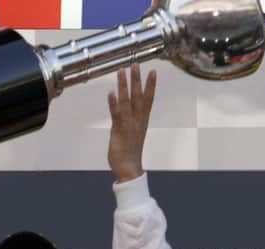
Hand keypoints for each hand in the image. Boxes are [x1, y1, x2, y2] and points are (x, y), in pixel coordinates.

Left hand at [107, 64, 155, 182]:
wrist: (129, 169)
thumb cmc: (129, 154)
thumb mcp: (131, 134)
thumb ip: (128, 122)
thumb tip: (123, 113)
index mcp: (142, 121)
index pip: (148, 100)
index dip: (151, 85)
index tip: (153, 71)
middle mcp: (137, 121)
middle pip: (139, 97)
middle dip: (138, 80)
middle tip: (136, 64)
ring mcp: (128, 125)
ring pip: (127, 102)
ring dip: (124, 85)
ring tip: (122, 71)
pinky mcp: (118, 131)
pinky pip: (116, 115)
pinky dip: (113, 103)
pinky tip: (111, 93)